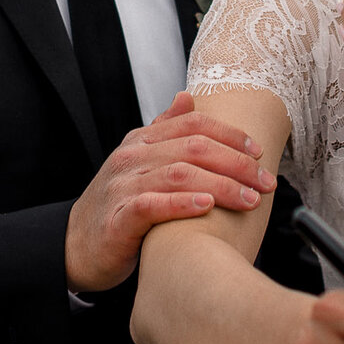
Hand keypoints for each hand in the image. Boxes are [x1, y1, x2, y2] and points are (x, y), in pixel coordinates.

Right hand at [65, 92, 274, 292]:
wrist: (77, 245)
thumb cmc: (119, 204)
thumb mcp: (140, 161)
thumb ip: (164, 129)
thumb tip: (188, 98)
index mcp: (141, 141)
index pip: (192, 124)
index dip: (230, 135)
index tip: (259, 152)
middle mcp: (131, 158)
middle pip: (193, 148)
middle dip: (236, 163)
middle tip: (266, 181)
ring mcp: (123, 186)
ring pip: (179, 174)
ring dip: (221, 185)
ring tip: (250, 199)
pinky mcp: (118, 219)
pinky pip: (153, 205)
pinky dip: (182, 203)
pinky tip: (207, 206)